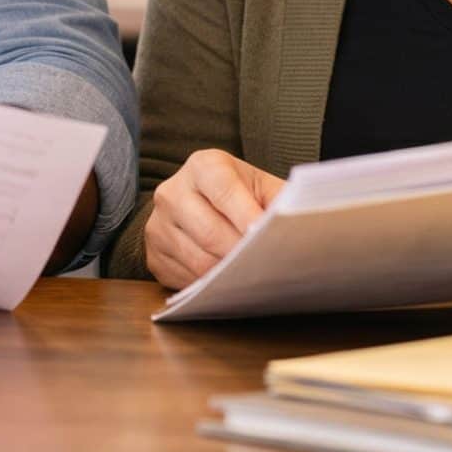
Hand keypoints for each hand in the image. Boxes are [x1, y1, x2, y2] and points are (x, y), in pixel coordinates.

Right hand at [145, 149, 283, 289]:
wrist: (198, 201)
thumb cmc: (238, 194)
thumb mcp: (261, 186)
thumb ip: (280, 201)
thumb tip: (298, 223)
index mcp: (203, 166)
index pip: (224, 191)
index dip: (247, 217)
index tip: (266, 237)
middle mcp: (173, 192)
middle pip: (209, 233)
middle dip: (241, 254)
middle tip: (266, 266)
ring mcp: (158, 225)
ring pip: (198, 261)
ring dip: (228, 274)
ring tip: (251, 276)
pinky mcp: (153, 254)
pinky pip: (185, 279)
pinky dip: (210, 285)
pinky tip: (227, 280)